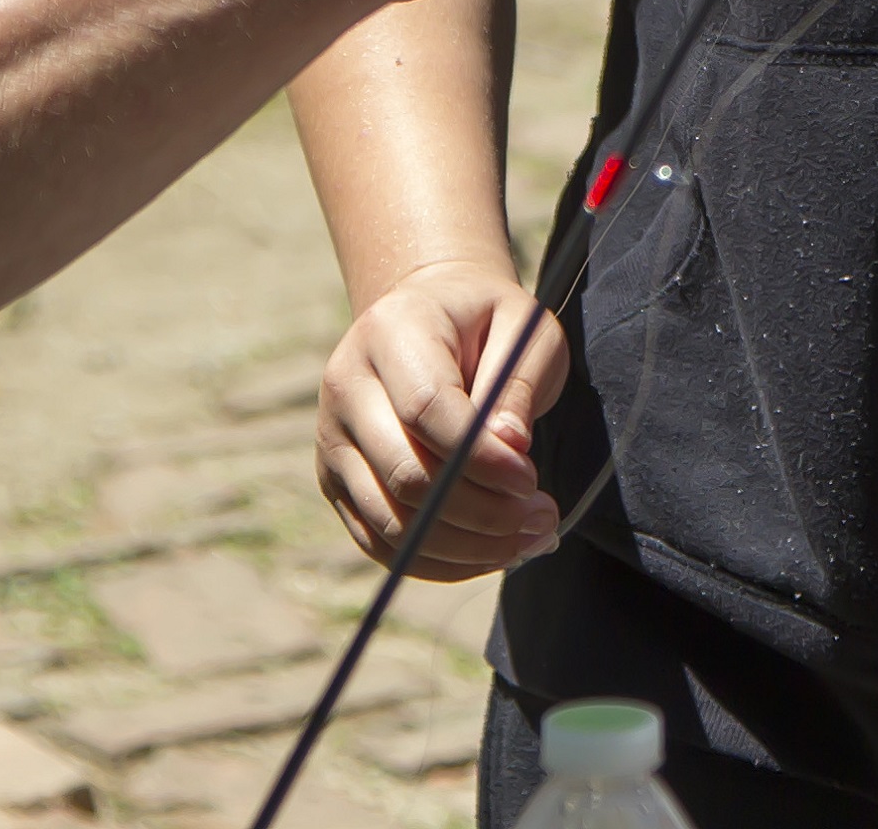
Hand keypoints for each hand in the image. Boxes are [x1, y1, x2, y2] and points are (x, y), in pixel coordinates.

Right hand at [316, 259, 571, 577]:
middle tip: (543, 517)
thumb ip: (517, 382)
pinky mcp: (337, 483)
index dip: (481, 458)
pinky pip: (382, 544)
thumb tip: (510, 448)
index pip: (425, 410)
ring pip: (392, 523)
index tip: (531, 480)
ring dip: (467, 547)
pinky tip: (491, 550)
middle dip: (481, 511)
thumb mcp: (522, 326)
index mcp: (390, 331)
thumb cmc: (485, 320)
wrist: (430, 315)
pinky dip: (441, 561)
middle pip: (405, 475)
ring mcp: (334, 441)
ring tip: (528, 537)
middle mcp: (346, 387)